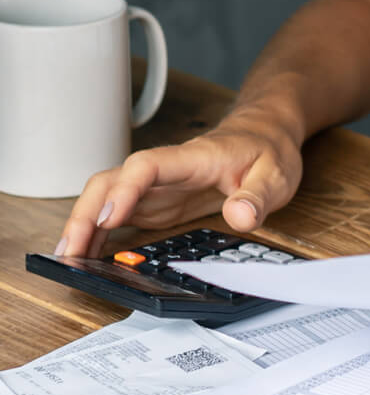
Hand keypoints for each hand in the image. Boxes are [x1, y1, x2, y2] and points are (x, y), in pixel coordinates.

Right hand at [56, 109, 303, 257]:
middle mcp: (166, 170)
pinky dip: (98, 233)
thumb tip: (240, 215)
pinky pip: (118, 213)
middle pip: (112, 181)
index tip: (110, 218)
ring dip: (84, 225)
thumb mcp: (277, 175)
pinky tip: (86, 255)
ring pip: (107, 196)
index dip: (125, 190)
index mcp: (194, 158)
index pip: (148, 166)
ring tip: (67, 261)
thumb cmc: (268, 150)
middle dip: (86, 213)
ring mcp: (158, 186)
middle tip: (71, 253)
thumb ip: (258, 196)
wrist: (266, 133)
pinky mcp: (157, 201)